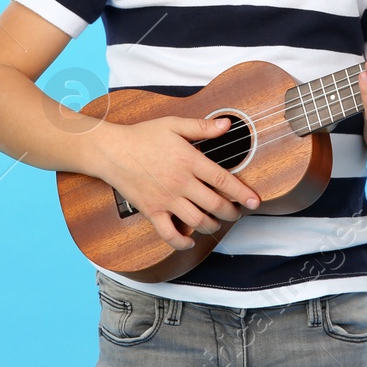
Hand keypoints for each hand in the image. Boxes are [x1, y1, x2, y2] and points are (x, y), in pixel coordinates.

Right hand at [95, 116, 261, 251]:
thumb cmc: (143, 136)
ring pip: (197, 221)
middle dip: (231, 212)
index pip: (222, 179)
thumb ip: (202, 127)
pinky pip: (169, 234)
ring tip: (217, 222)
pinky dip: (182, 242)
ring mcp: (166, 199)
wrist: (112, 151)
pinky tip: (190, 241)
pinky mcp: (152, 211)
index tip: (255, 201)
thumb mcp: (174, 125)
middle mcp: (180, 183)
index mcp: (189, 161)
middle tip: (237, 212)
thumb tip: (227, 125)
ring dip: (212, 226)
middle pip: (214, 204)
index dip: (241, 192)